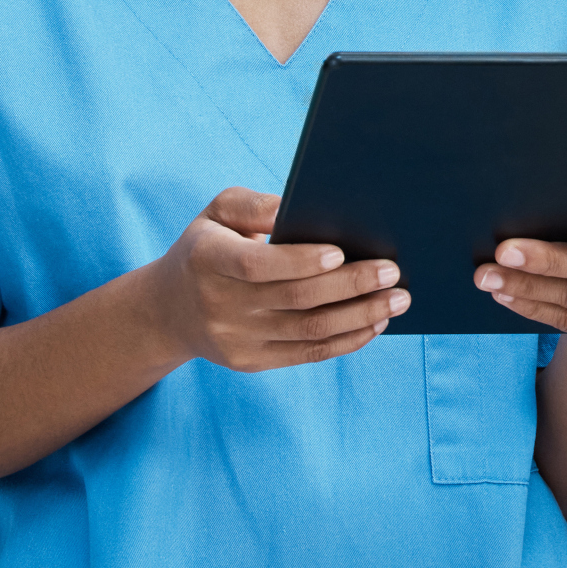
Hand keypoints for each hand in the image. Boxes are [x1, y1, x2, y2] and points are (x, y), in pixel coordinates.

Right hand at [144, 187, 408, 371]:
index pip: (255, 266)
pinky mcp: (251, 362)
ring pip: (308, 331)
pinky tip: (375, 323)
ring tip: (397, 299)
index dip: (299, 262)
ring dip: (360, 316)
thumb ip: (252, 205)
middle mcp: (219, 304)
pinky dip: (347, 340)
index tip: (340, 253)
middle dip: (350, 286)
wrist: (169, 310)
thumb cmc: (208, 246)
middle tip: (392, 271)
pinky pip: (307, 354)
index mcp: (207, 259)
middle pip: (294, 300)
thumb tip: (293, 208)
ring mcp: (235, 339)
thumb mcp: (216, 213)